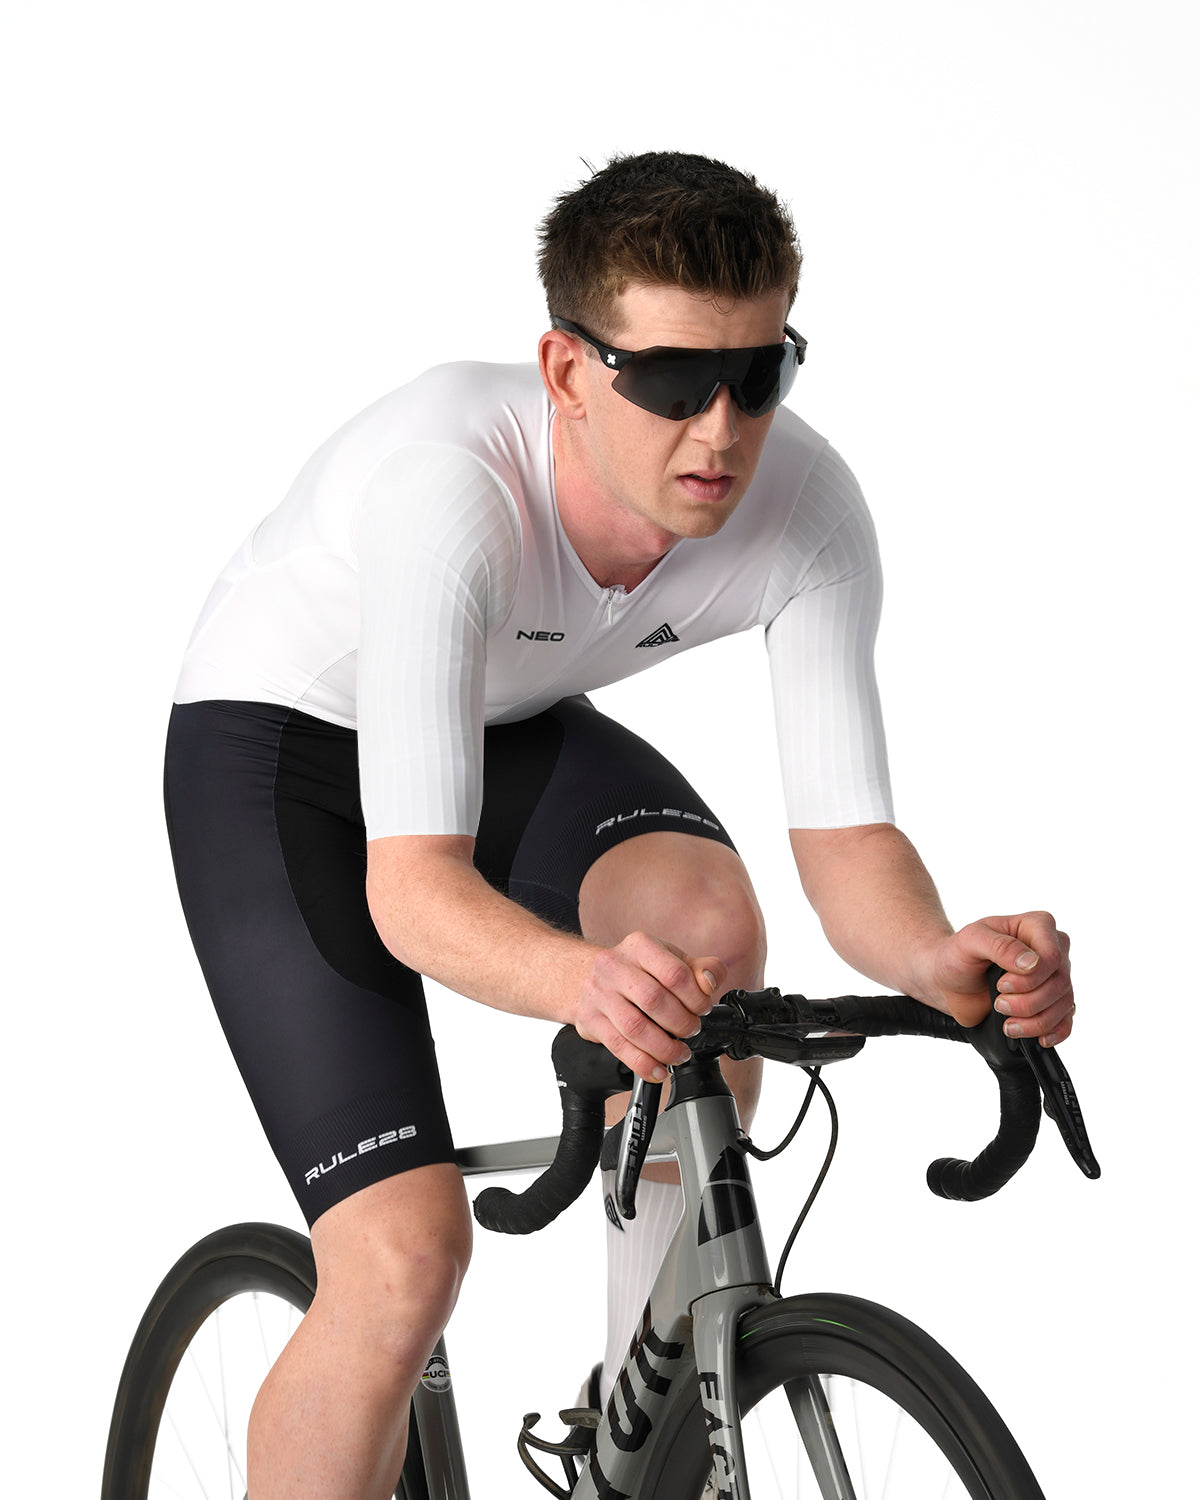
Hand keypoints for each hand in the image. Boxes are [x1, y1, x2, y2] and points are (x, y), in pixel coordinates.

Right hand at [573, 932, 725, 1082]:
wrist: (592, 976)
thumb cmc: (639, 970)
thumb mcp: (671, 960)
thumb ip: (701, 968)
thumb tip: (710, 981)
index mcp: (640, 946)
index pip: (674, 973)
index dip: (696, 997)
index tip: (703, 1009)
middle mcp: (614, 965)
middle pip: (654, 1000)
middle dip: (681, 1023)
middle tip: (691, 1030)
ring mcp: (598, 992)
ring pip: (635, 1028)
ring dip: (664, 1048)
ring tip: (679, 1053)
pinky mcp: (589, 1019)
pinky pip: (618, 1047)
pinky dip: (643, 1064)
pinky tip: (658, 1069)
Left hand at [920, 912, 1073, 1045]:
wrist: (947, 981)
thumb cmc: (958, 955)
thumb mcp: (970, 940)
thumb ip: (1000, 946)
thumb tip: (1032, 963)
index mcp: (1036, 926)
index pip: (1052, 957)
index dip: (1030, 978)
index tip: (1002, 984)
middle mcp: (1051, 949)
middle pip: (1059, 983)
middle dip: (1028, 1002)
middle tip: (999, 1003)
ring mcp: (1054, 977)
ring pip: (1063, 1004)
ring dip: (1035, 1021)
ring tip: (1007, 1024)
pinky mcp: (1051, 1002)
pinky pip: (1066, 1020)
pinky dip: (1054, 1032)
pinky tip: (1039, 1038)